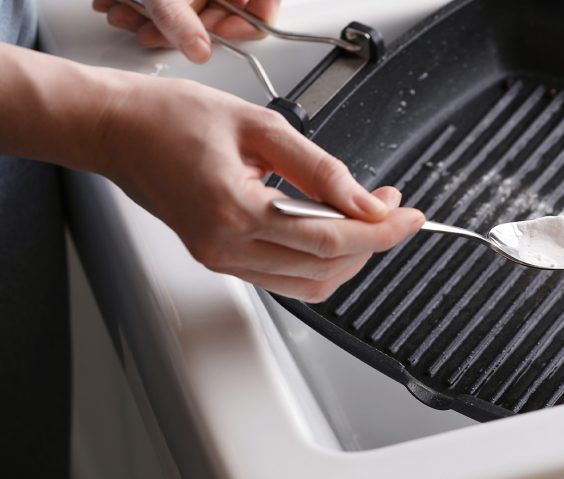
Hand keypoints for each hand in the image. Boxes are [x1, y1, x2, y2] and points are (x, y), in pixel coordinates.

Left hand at [92, 0, 280, 62]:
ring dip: (157, 22)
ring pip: (193, 8)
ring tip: (128, 18)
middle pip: (222, 10)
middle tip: (159, 34)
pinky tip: (123, 7)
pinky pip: (173, 2)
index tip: (220, 35)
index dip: (246, 25)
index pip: (264, 6)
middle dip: (183, 28)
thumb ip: (180, 20)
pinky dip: (148, 8)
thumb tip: (199, 50)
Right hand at [95, 74, 423, 301]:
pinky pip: (286, 278)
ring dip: (350, 256)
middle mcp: (226, 248)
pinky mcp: (221, 260)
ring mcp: (222, 260)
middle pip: (325, 268)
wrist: (118, 131)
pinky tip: (335, 231)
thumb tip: (366, 200)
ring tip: (370, 217)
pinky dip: (321, 261)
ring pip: (309, 283)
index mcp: (235, 211)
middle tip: (393, 207)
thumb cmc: (173, 119)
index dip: (381, 232)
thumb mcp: (261, 126)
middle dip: (373, 242)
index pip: (330, 239)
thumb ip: (321, 168)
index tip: (410, 216)